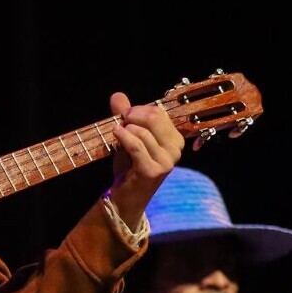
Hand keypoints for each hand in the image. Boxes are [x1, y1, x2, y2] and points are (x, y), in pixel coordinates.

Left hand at [106, 91, 181, 227]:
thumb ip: (125, 116)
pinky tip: (115, 134)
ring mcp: (166, 162)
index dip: (138, 110)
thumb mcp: (129, 137)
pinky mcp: (152, 171)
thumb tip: (117, 95)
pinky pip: (136, 145)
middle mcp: (176, 150)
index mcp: (175, 139)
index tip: (126, 117)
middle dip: (132, 116)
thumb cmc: (130, 166)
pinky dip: (123, 136)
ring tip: (118, 136)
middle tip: (121, 122)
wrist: (127, 197)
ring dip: (125, 130)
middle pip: (154, 118)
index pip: (158, 113)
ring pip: (142, 132)